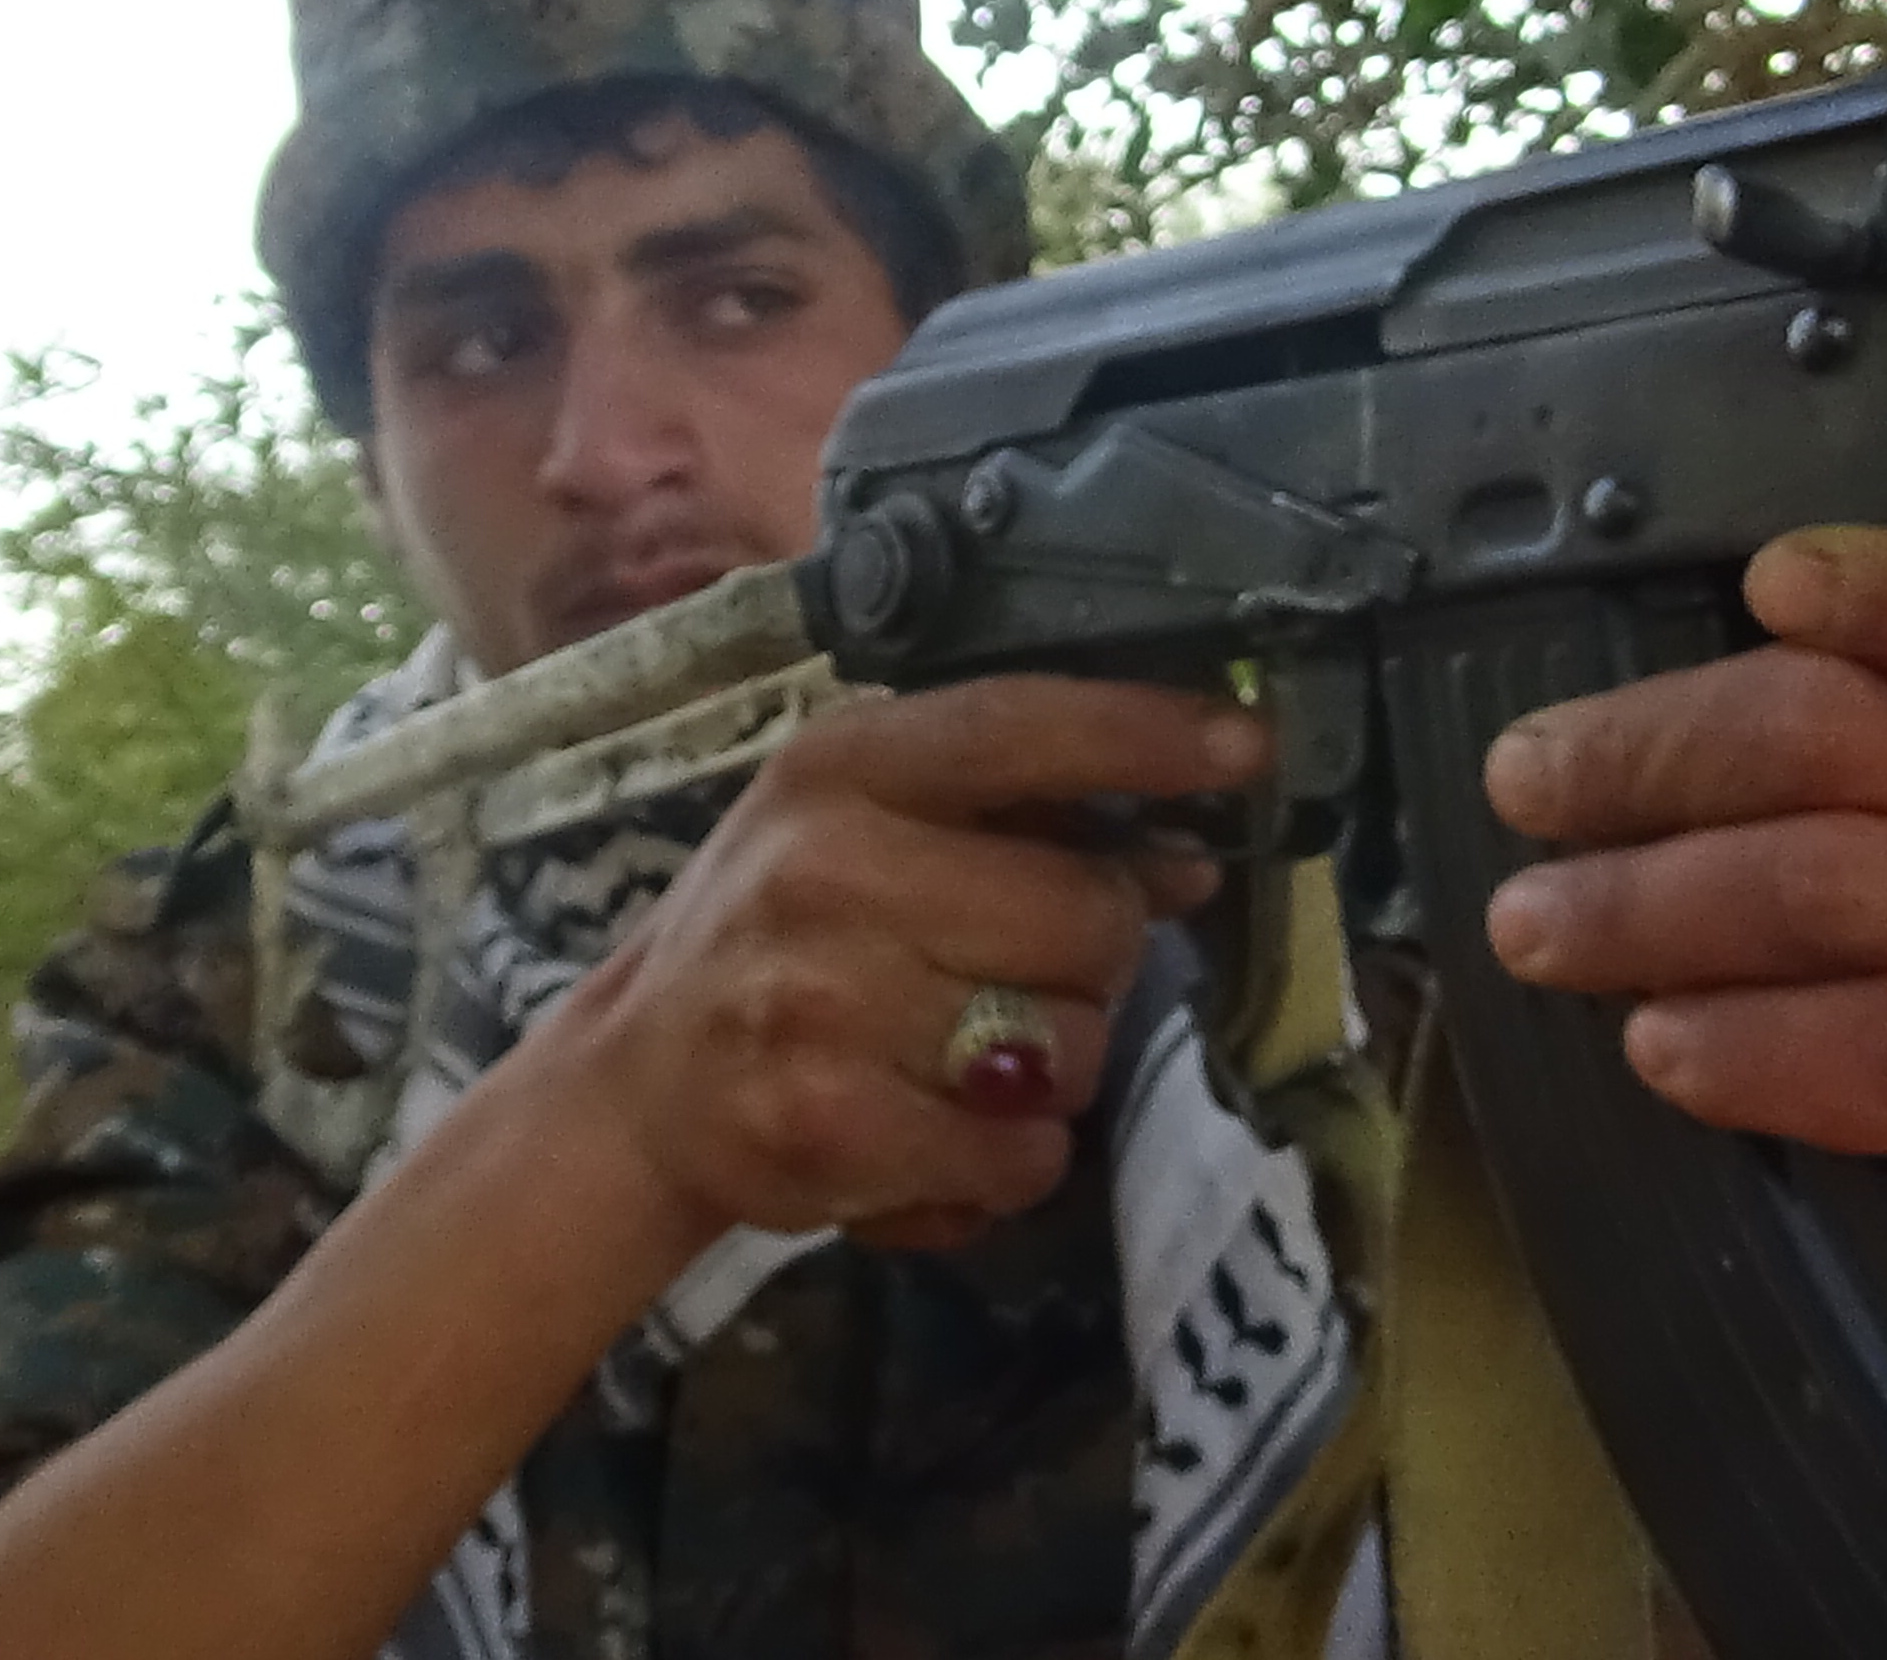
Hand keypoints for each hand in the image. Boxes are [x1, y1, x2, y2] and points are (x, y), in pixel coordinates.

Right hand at [550, 675, 1258, 1251]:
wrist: (635, 1085)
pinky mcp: (827, 1124)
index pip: (1019, 726)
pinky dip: (1009, 1160)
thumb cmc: (777, 938)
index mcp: (839, 767)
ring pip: (1069, 1049)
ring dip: (1052, 1074)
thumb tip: (1189, 861)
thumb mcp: (865, 832)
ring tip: (965, 1063)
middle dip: (1092, 961)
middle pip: (1083, 916)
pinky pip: (1022, 1152)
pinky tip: (943, 1134)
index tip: (1251, 746)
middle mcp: (823, 867)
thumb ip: (1017, 825)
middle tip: (1025, 977)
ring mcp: (819, 999)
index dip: (1145, 735)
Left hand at [1477, 526, 1886, 1225]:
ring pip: (1853, 886)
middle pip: (1865, 737)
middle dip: (1660, 760)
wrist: (1875, 1162)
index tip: (1773, 587)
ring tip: (1541, 932)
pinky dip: (1759, 1044)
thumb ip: (1753, 724)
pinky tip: (1663, 1047)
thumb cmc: (1809, 939)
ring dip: (1659, 907)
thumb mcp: (1786, 795)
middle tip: (1525, 791)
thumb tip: (1563, 738)